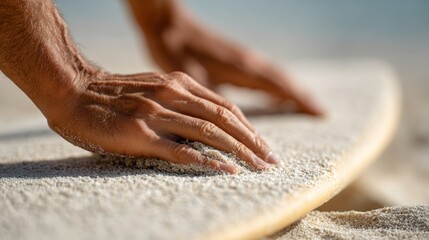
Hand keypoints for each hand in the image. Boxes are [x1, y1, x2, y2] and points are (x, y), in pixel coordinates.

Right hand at [48, 71, 278, 173]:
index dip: (249, 127)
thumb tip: (206, 128)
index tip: (264, 145)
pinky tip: (227, 170)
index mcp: (179, 83)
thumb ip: (181, 103)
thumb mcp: (155, 88)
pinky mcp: (140, 133)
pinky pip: (181, 149)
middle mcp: (172, 94)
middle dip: (252, 141)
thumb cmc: (115, 95)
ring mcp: (157, 113)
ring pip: (209, 132)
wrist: (73, 91)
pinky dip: (207, 161)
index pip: (225, 107)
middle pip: (224, 119)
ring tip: (259, 168)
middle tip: (271, 160)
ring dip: (239, 151)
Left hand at [129, 0, 323, 115]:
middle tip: (321, 112)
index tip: (320, 112)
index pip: (279, 85)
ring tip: (306, 105)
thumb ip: (213, 97)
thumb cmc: (177, 51)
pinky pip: (263, 73)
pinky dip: (276, 85)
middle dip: (301, 96)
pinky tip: (276, 95)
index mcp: (241, 67)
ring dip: (291, 90)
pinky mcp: (236, 58)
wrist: (169, 25)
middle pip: (282, 80)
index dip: (298, 99)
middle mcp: (248, 61)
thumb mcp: (193, 77)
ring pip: (275, 76)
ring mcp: (243, 58)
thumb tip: (228, 120)